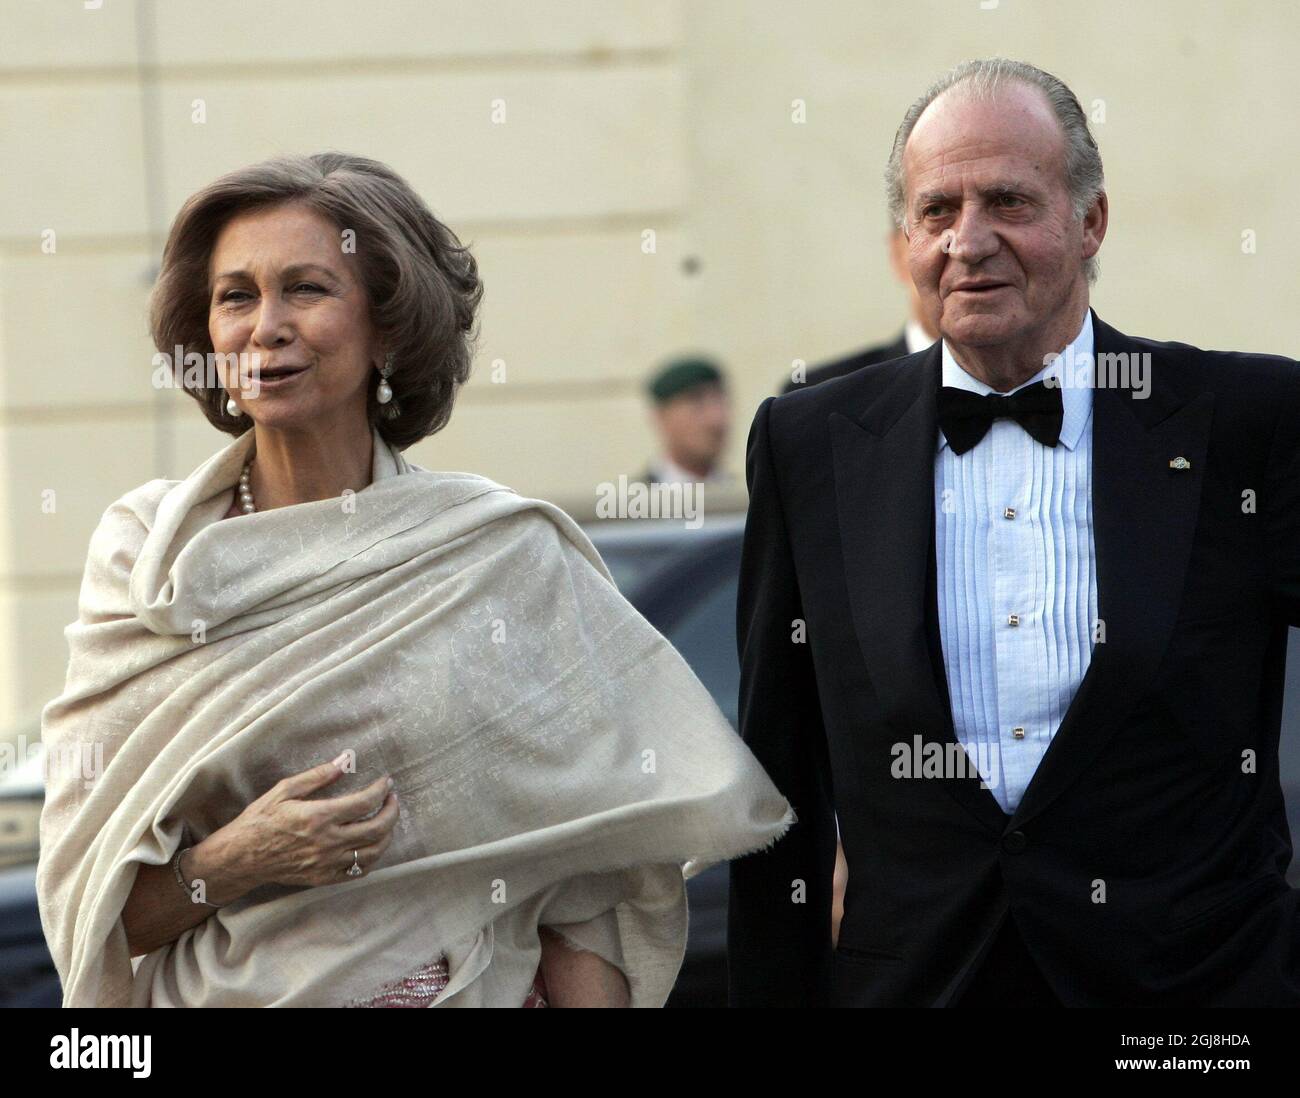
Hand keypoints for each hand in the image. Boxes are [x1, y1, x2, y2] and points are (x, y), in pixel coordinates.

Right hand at [200, 758, 399, 892]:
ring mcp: (327, 863)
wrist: (241, 857)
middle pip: (377, 828)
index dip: (381, 790)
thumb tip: (345, 760)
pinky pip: (358, 871)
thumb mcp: (284, 790)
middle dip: (392, 810)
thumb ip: (318, 776)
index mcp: (319, 816)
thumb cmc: (260, 820)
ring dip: (387, 834)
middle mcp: (327, 841)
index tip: (386, 782)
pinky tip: (370, 844)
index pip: (365, 802)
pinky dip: (371, 858)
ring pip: (373, 852)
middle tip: (392, 799)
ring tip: (385, 819)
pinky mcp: (323, 877)